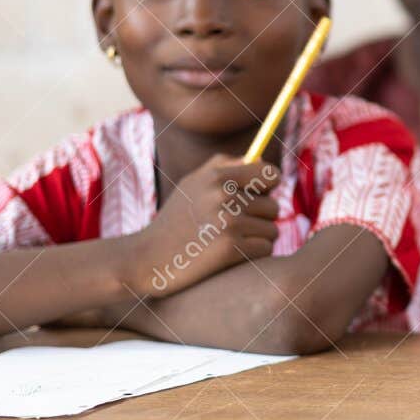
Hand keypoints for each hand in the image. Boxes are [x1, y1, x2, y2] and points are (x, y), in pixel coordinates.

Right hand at [130, 155, 279, 296]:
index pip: (270, 174)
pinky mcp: (230, 248)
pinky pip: (265, 248)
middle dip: (260, 219)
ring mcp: (227, 222)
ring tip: (230, 242)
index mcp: (216, 176)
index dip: (269, 187)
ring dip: (257, 239)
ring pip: (271, 230)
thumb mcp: (192, 184)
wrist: (146, 258)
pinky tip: (232, 256)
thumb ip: (224, 167)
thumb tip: (262, 160)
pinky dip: (253, 255)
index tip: (260, 196)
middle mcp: (223, 196)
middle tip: (235, 228)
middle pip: (273, 207)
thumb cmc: (175, 220)